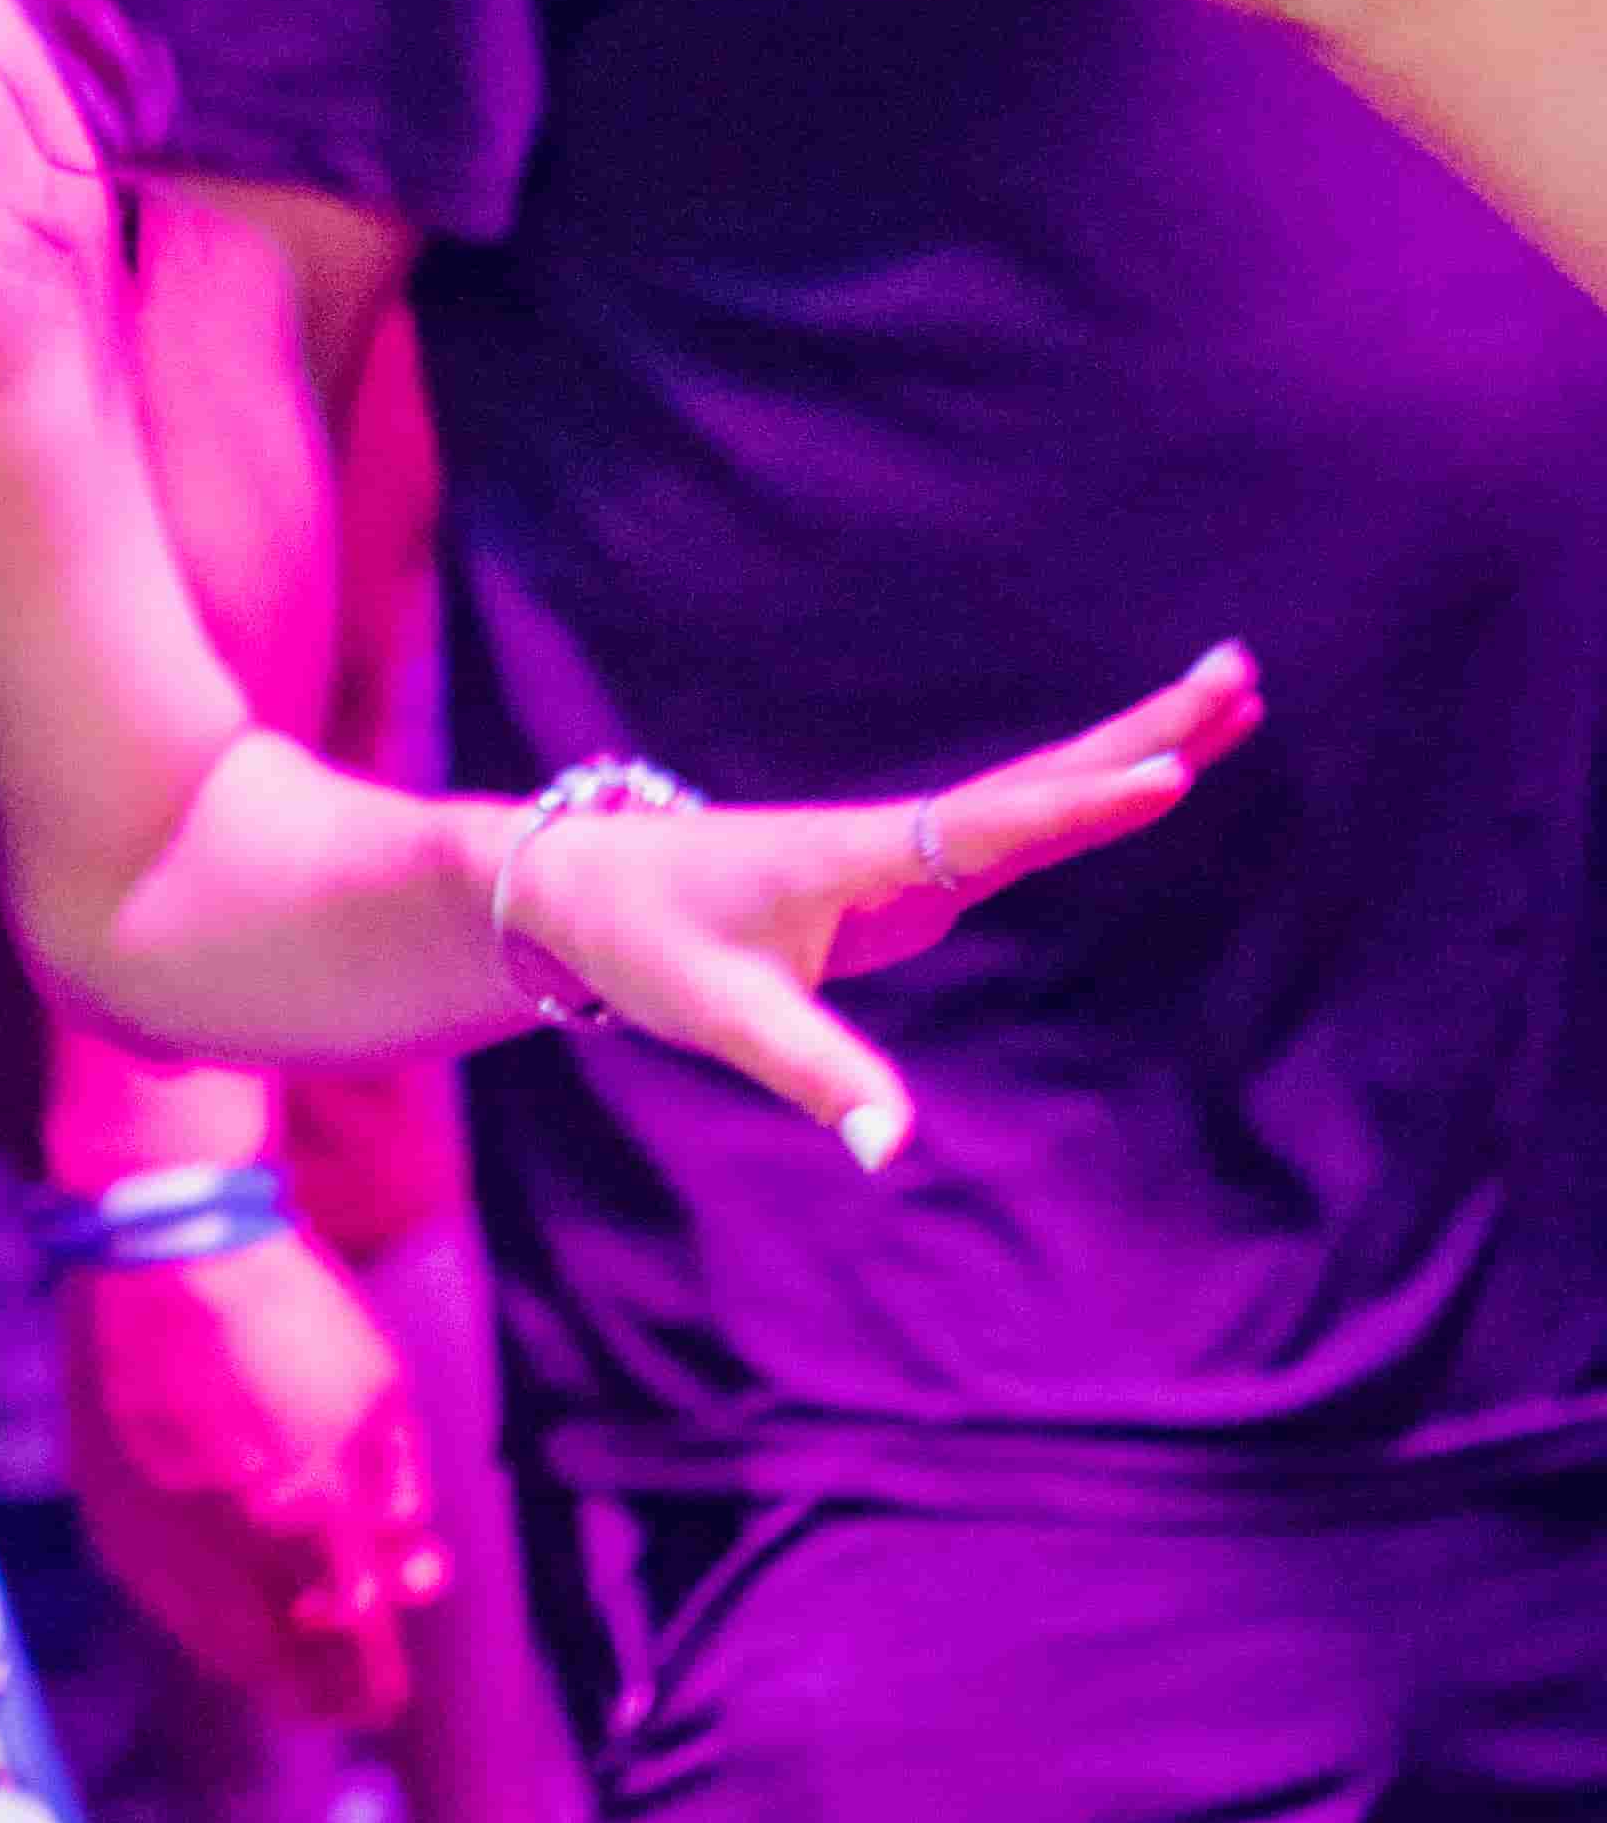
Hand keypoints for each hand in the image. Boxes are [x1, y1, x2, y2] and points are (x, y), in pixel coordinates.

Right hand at [59, 1220, 443, 1735]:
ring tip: (290, 1644)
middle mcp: (227, 1542)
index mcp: (310, 1512)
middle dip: (315, 1688)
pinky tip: (227, 1592)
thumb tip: (400, 1559)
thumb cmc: (286, 1310)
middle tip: (343, 1694)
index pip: (351, 1635)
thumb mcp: (381, 1391)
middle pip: (272, 1665)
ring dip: (257, 1656)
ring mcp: (154, 1534)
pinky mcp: (106, 1516)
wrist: (163, 1250)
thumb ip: (396, 1492)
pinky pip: (160, 1599)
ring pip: (208, 1642)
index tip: (388, 1694)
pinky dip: (201, 1614)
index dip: (374, 1678)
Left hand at [505, 649, 1263, 1172]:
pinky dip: (1083, 795)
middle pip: (1044, 776)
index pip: (993, 826)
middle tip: (1242, 671)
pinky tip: (1134, 776)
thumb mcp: (724, 1019)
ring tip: (1231, 695)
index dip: (1082, 803)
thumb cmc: (646, 942)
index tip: (1171, 767)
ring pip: (1038, 791)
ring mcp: (908, 851)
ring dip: (1132, 744)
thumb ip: (818, 1078)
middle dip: (1146, 727)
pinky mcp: (905, 873)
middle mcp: (900, 839)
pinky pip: (1016, 825)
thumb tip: (894, 1152)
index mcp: (866, 857)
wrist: (580, 888)